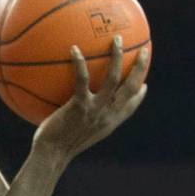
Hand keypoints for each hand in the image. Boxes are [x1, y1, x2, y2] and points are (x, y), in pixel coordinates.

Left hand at [33, 37, 149, 158]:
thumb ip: (81, 120)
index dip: (139, 94)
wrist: (51, 156)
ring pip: (114, 79)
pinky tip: (74, 48)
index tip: (144, 83)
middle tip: (144, 50)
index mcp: (109, 122)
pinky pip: (82, 78)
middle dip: (141, 67)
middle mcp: (107, 115)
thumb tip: (71, 109)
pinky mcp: (79, 106)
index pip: (130, 107)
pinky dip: (79, 62)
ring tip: (116, 39)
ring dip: (118, 57)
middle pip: (131, 87)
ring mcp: (95, 110)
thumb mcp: (75, 134)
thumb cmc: (57, 146)